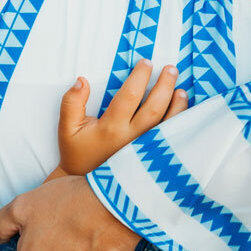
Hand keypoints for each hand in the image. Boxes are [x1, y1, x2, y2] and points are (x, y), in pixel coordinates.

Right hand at [58, 60, 186, 174]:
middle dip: (165, 84)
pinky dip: (180, 124)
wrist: (87, 188)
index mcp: (111, 128)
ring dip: (178, 104)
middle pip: (155, 107)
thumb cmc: (78, 153)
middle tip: (171, 68)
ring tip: (181, 88)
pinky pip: (172, 139)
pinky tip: (184, 112)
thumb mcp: (67, 128)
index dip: (140, 76)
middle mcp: (132, 139)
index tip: (146, 62)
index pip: (130, 95)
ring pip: (169, 124)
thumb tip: (82, 80)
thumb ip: (72, 102)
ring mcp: (145, 150)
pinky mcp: (152, 158)